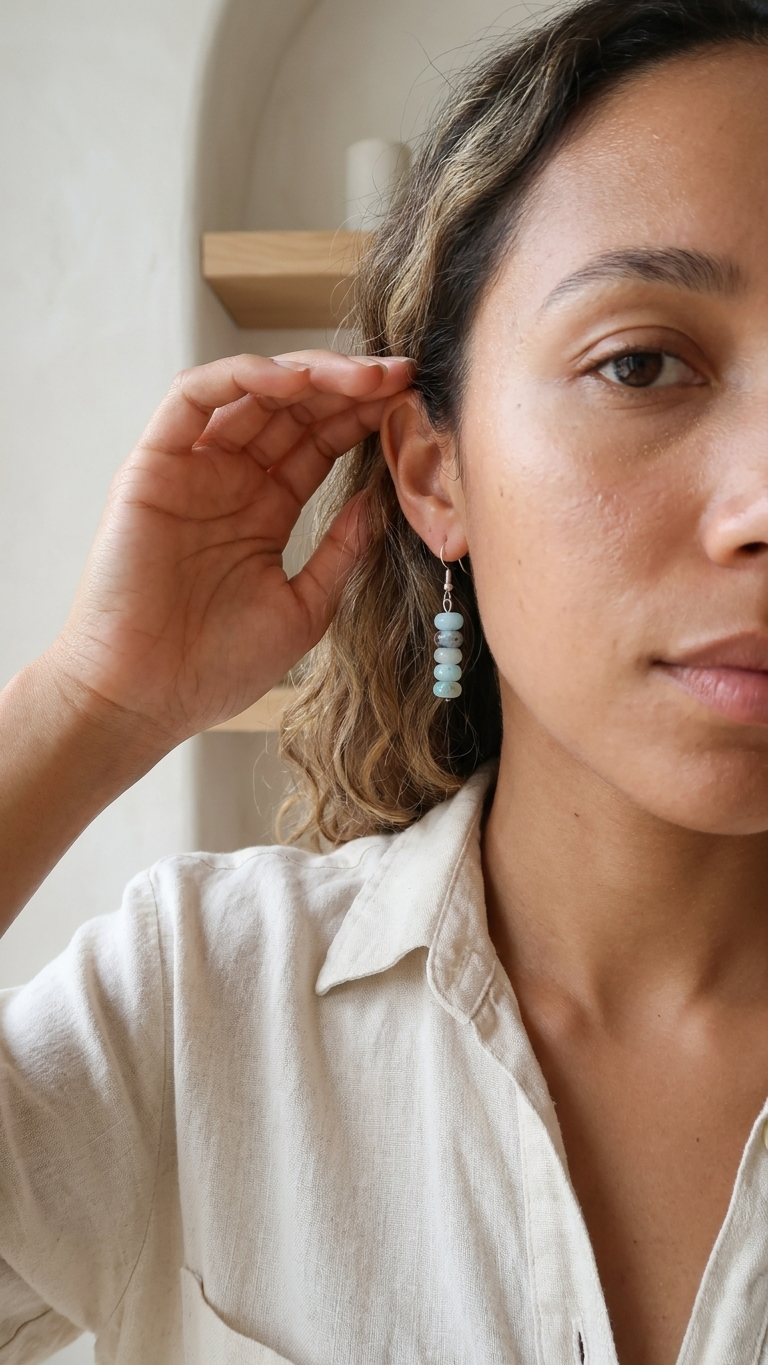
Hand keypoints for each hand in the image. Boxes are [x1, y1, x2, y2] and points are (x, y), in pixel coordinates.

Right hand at [50, 350, 411, 747]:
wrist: (143, 699)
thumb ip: (342, 552)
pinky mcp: (152, 465)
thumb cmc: (216, 667)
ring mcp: (191, 469)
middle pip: (294, 411)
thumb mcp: (304, 608)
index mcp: (264, 510)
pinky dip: (242, 378)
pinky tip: (293, 380)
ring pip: (252, 393)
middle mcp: (229, 481)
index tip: (412, 405)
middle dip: (348, 387)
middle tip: (399, 377)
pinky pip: (193, 398)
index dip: (364, 418)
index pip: (320, 443)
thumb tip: (383, 498)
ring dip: (310, 374)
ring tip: (363, 376)